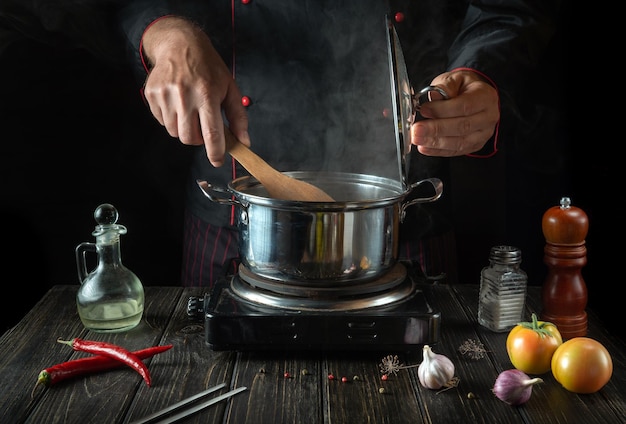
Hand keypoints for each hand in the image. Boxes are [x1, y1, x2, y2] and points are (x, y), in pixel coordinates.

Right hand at [141, 17, 249, 166]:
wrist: (180, 44)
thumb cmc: (208, 67)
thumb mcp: (230, 88)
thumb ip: (238, 117)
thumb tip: (243, 141)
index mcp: (206, 94)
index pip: (211, 133)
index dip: (215, 152)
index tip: (218, 161)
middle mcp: (184, 96)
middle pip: (189, 138)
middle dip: (199, 139)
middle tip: (203, 126)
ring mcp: (165, 95)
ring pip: (174, 132)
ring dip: (185, 129)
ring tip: (190, 111)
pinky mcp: (152, 95)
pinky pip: (162, 121)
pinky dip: (172, 119)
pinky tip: (178, 103)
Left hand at [411, 69, 498, 156]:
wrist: (473, 96)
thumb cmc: (462, 87)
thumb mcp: (454, 79)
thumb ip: (444, 86)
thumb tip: (433, 95)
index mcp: (485, 97)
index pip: (464, 106)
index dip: (442, 110)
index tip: (424, 110)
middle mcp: (488, 117)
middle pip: (462, 126)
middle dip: (436, 129)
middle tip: (416, 130)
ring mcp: (483, 134)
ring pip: (459, 142)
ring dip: (435, 142)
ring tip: (417, 139)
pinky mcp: (475, 145)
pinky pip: (456, 151)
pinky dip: (438, 151)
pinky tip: (424, 147)